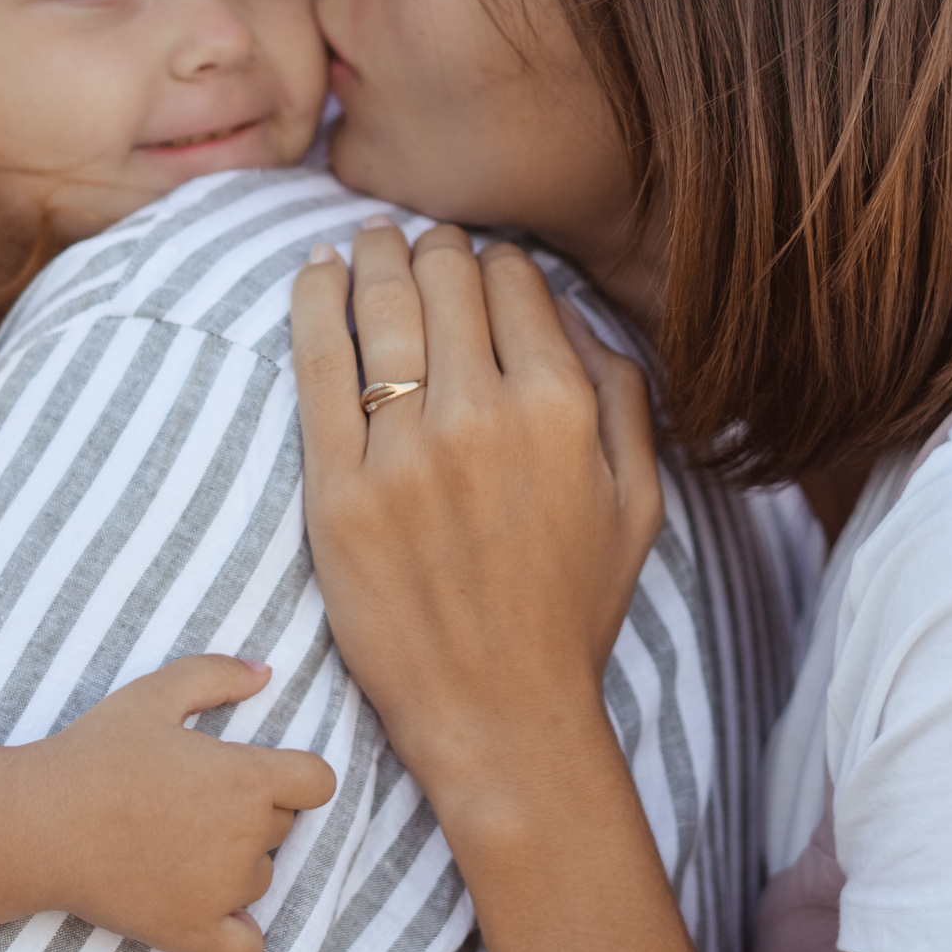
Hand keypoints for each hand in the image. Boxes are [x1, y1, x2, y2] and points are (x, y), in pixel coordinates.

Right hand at [23, 655, 336, 951]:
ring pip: (262, 878)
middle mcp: (245, 836)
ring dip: (239, 865)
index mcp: (247, 778)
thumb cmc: (94, 754)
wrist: (35, 826)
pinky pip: (247, 948)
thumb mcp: (155, 694)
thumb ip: (217, 674)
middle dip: (253, 813)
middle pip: (283, 827)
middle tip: (194, 803)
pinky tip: (218, 914)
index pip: (318, 782)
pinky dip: (240, 933)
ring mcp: (221, 891)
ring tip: (182, 844)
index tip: (259, 773)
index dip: (295, 775)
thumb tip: (266, 672)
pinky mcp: (192, 933)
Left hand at [290, 221, 663, 798]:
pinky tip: (313, 271)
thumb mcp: (639, 499)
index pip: (515, 284)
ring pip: (381, 307)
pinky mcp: (336, 490)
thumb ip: (621, 393)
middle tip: (421, 241)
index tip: (481, 263)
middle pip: (445, 280)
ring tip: (367, 236)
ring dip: (374, 254)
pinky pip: (316, 365)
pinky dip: (312, 302)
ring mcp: (402, 453)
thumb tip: (570, 309)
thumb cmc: (572, 609)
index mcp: (560, 410)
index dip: (496, 260)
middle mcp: (480, 417)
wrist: (500, 715)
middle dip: (435, 246)